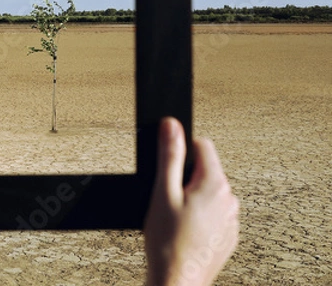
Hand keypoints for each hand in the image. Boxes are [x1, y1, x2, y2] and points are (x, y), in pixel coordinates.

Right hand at [144, 118, 238, 285]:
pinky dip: (200, 217)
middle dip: (186, 178)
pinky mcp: (228, 236)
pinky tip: (185, 232)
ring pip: (209, 193)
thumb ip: (169, 155)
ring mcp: (231, 219)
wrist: (177, 282)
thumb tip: (172, 125)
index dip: (181, 151)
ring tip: (176, 220)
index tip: (169, 170)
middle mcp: (229, 199)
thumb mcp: (162, 192)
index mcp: (214, 184)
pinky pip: (214, 214)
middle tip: (169, 200)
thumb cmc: (167, 242)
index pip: (202, 145)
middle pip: (206, 170)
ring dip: (194, 198)